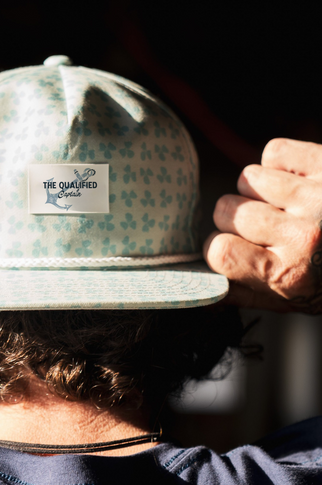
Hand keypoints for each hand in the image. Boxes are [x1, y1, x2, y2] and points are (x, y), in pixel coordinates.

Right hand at [204, 138, 321, 312]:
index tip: (232, 249)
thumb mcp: (299, 302)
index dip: (220, 249)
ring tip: (285, 203)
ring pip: (246, 178)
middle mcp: (302, 235)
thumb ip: (247, 296)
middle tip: (264, 226)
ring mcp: (317, 196)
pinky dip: (278, 163)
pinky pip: (274, 151)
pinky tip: (295, 181)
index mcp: (289, 274)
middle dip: (236, 218)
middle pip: (225, 209)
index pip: (218, 250)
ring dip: (258, 190)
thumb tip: (205, 288)